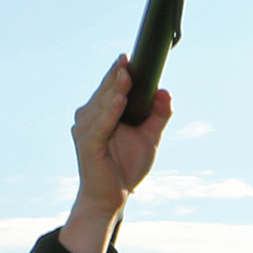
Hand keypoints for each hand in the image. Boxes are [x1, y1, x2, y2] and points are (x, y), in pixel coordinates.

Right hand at [60, 57, 172, 252]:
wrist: (112, 196)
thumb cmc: (126, 166)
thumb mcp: (149, 137)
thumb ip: (158, 115)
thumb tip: (166, 91)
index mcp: (101, 112)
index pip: (110, 87)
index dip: (119, 71)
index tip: (130, 56)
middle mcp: (88, 117)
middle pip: (105, 92)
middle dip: (117, 75)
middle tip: (127, 58)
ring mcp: (86, 130)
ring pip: (102, 105)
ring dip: (114, 89)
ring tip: (126, 74)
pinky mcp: (87, 144)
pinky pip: (100, 125)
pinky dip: (110, 112)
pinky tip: (119, 101)